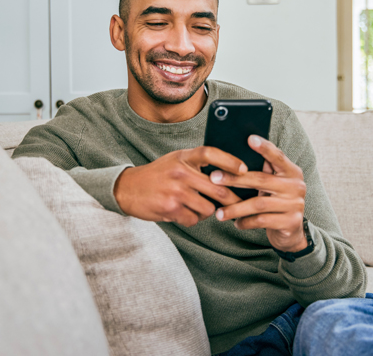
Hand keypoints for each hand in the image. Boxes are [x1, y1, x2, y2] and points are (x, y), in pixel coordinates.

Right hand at [114, 147, 245, 225]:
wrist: (128, 188)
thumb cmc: (159, 174)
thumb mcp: (176, 160)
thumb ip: (197, 163)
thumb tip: (228, 173)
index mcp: (183, 157)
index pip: (210, 153)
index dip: (230, 161)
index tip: (244, 169)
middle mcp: (180, 172)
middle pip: (217, 187)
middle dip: (233, 199)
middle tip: (240, 204)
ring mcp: (175, 191)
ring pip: (208, 208)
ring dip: (208, 211)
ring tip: (197, 206)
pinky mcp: (170, 208)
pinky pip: (193, 219)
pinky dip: (192, 219)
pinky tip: (183, 212)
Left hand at [210, 135, 307, 252]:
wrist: (291, 232)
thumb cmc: (275, 201)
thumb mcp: (272, 185)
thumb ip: (263, 172)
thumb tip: (232, 157)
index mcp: (291, 171)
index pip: (278, 156)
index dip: (264, 147)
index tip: (249, 138)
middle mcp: (296, 186)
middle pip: (261, 180)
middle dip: (234, 179)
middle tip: (214, 178)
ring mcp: (295, 204)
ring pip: (259, 204)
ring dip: (236, 208)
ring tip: (219, 212)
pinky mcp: (291, 222)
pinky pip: (262, 221)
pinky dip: (246, 222)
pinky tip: (236, 223)